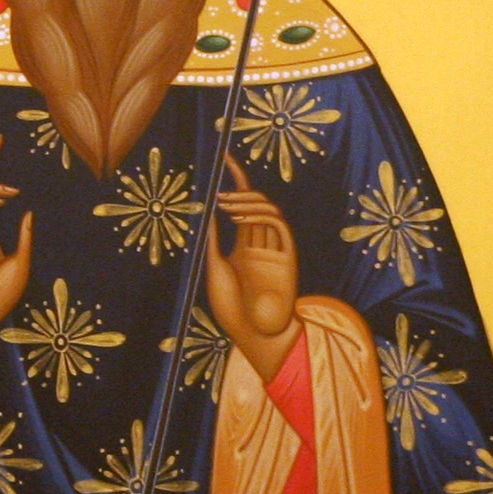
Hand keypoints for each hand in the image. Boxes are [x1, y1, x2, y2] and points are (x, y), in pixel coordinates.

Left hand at [205, 153, 301, 385]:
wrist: (253, 335)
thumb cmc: (232, 308)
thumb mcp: (215, 269)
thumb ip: (213, 241)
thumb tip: (205, 210)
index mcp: (243, 247)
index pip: (241, 206)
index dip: (236, 180)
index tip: (224, 158)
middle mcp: (259, 244)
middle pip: (254, 203)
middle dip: (240, 183)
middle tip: (222, 173)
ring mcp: (274, 249)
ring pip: (267, 210)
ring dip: (247, 200)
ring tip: (224, 202)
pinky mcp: (287, 256)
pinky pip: (279, 225)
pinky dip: (260, 214)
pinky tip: (240, 216)